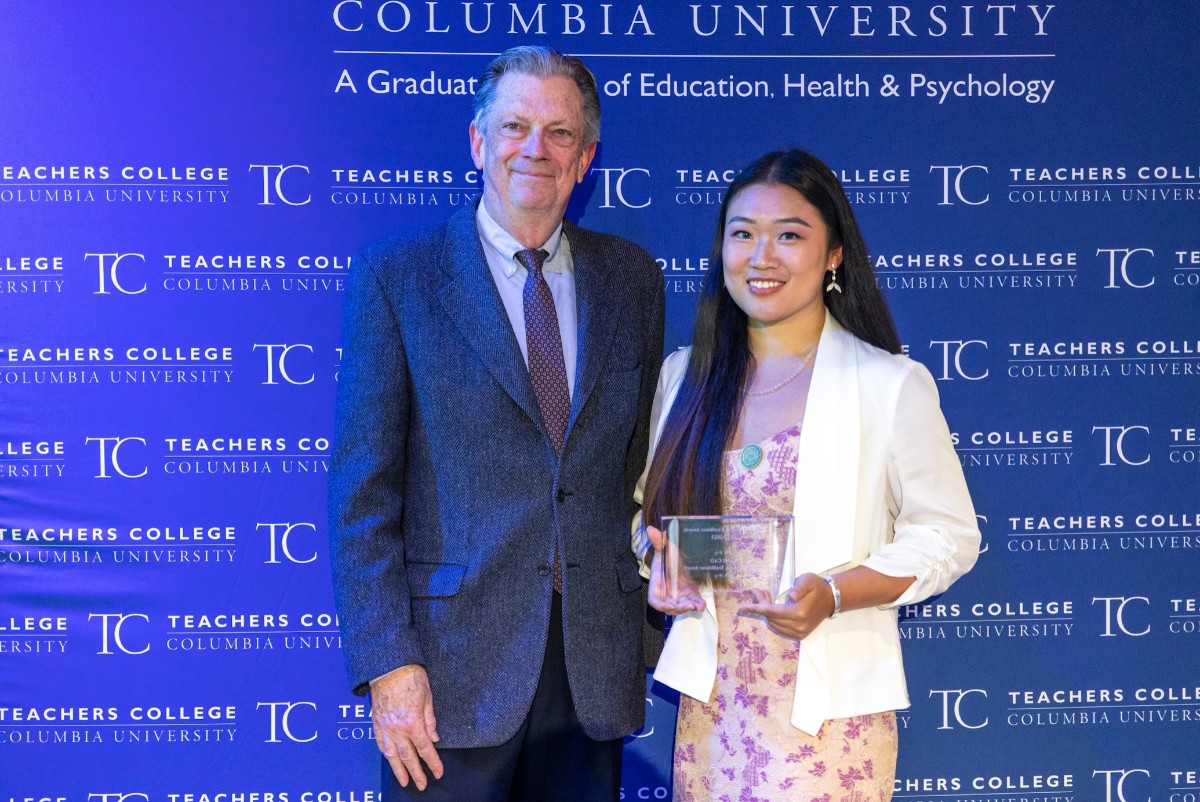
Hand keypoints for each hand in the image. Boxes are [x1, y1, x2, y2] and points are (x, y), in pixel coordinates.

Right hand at [370, 665, 443, 789]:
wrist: (389, 666)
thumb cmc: (411, 677)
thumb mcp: (428, 697)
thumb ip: (430, 720)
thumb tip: (433, 738)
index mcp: (413, 722)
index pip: (425, 749)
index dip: (432, 763)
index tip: (438, 773)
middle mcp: (397, 728)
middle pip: (408, 756)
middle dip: (415, 773)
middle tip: (422, 785)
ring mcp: (385, 726)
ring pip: (391, 754)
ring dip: (398, 769)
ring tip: (403, 780)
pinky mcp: (376, 721)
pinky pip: (380, 742)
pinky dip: (386, 753)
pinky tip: (390, 759)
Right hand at [645, 525, 705, 614]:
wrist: (679, 561)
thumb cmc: (668, 559)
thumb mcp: (665, 551)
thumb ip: (659, 542)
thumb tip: (651, 529)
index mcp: (657, 587)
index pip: (655, 601)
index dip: (661, 605)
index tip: (670, 605)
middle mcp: (667, 595)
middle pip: (670, 608)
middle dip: (679, 608)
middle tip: (687, 605)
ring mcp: (678, 598)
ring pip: (682, 607)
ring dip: (689, 607)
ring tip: (698, 605)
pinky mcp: (689, 597)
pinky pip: (693, 603)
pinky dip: (698, 604)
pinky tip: (703, 604)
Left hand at [738, 572, 834, 639]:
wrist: (831, 598)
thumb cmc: (817, 586)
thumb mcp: (807, 581)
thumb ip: (798, 588)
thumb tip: (790, 597)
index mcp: (799, 612)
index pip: (771, 612)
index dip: (756, 608)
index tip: (743, 607)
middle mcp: (798, 625)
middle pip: (771, 618)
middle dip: (761, 607)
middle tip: (759, 592)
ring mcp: (800, 632)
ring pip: (774, 625)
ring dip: (767, 614)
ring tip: (766, 597)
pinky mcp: (800, 635)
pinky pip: (781, 629)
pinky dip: (774, 620)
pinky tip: (774, 609)